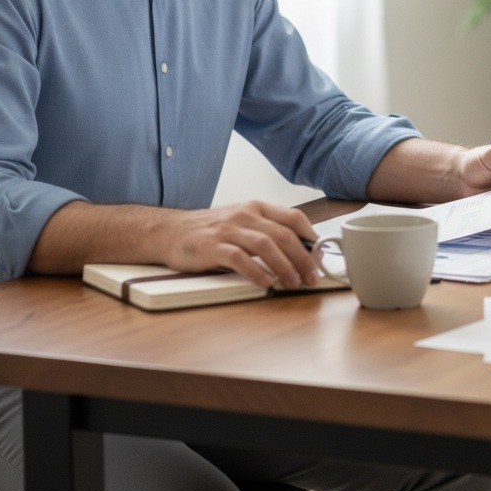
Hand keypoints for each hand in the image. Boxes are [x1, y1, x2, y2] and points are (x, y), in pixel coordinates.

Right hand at [29, 198, 320, 289]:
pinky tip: (266, 282)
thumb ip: (266, 230)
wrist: (168, 231)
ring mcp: (228, 229)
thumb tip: (300, 250)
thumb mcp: (241, 222)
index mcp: (256, 207)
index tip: (321, 255)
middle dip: (303, 257)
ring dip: (285, 266)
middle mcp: (245, 214)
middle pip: (283, 234)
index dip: (310, 237)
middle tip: (312, 276)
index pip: (293, 217)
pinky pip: (240, 258)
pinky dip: (257, 271)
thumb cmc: (209, 230)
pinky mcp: (212, 246)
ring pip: (266, 245)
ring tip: (294, 284)